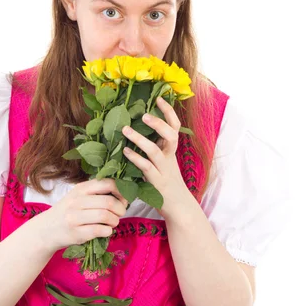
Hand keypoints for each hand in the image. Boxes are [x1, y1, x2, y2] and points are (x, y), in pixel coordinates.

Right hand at [42, 178, 127, 251]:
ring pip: (106, 216)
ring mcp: (75, 217)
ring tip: (112, 222)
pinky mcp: (76, 233)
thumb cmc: (68, 211)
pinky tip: (105, 231)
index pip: (108, 183)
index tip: (123, 199)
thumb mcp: (78, 196)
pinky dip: (108, 231)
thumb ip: (96, 192)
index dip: (121, 192)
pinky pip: (100, 231)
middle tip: (120, 213)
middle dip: (121, 209)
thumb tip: (124, 194)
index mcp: (81, 188)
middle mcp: (77, 201)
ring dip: (115, 221)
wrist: (46, 229)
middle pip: (109, 202)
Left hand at [121, 96, 188, 219]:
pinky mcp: (156, 183)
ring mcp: (163, 170)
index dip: (169, 112)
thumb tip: (136, 129)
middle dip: (158, 123)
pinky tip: (125, 151)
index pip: (175, 127)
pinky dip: (135, 158)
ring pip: (154, 151)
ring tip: (125, 129)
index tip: (159, 99)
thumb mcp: (164, 161)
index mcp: (171, 149)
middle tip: (144, 114)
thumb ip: (155, 146)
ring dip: (139, 139)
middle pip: (170, 135)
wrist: (179, 206)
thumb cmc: (167, 182)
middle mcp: (169, 157)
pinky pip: (146, 168)